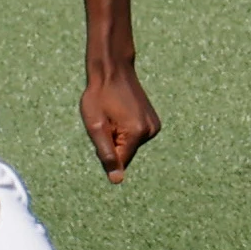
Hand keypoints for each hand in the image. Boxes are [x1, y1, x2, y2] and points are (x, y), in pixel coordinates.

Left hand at [79, 63, 159, 182]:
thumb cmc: (99, 96)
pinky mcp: (153, 122)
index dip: (105, 151)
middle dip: (112, 143)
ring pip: (129, 145)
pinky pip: (134, 136)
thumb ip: (106, 154)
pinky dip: (124, 131)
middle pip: (125, 153)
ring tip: (112, 115)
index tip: (103, 129)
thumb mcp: (96, 126)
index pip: (120, 161)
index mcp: (137, 133)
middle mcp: (150, 131)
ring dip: (117, 136)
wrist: (112, 70)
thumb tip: (116, 180)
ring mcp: (154, 126)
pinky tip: (120, 114)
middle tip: (106, 120)